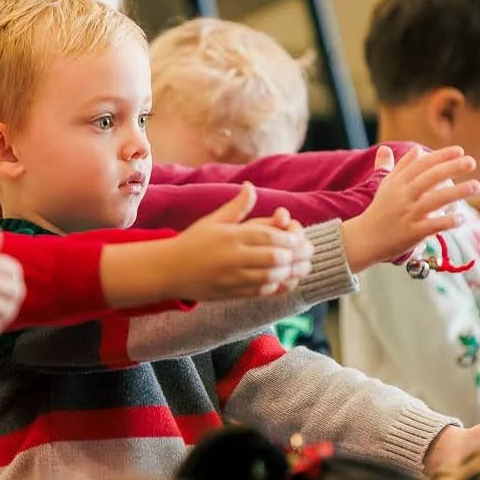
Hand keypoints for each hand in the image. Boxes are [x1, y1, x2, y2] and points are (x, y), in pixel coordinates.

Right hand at [165, 183, 314, 299]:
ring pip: (271, 276)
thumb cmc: (194, 242)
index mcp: (232, 236)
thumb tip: (250, 186)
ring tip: (303, 268)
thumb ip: (237, 207)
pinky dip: (277, 287)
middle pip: (274, 258)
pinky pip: (260, 291)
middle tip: (309, 254)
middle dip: (296, 256)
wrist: (170, 270)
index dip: (289, 238)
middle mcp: (233, 257)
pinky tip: (286, 281)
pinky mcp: (232, 293)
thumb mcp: (214, 221)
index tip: (299, 237)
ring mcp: (233, 277)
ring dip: (291, 273)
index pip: (268, 236)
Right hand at [341, 145, 479, 270]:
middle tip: (472, 162)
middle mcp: (402, 196)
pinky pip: (432, 225)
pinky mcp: (411, 233)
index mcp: (397, 183)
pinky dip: (447, 222)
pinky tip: (462, 218)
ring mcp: (407, 214)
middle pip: (429, 178)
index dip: (440, 156)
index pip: (420, 165)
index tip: (459, 150)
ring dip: (456, 192)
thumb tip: (415, 149)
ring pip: (434, 200)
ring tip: (476, 186)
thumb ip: (398, 165)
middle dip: (451, 168)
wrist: (365, 239)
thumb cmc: (379, 211)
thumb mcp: (385, 186)